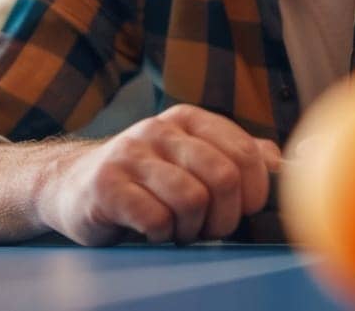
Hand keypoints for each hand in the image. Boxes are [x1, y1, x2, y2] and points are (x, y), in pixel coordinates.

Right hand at [35, 105, 281, 245]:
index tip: (243, 209)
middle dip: (225, 216)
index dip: (255, 191)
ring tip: (177, 229)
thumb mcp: (189, 157)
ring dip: (191, 229)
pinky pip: (156, 219)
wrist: (71, 185)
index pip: (245, 152)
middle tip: (209, 228)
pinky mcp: (106, 185)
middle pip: (224, 177)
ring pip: (192, 200)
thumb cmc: (144, 179)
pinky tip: (150, 230)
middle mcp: (159, 129)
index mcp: (188, 119)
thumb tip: (282, 162)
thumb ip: (235, 156)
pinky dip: (161, 235)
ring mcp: (131, 154)